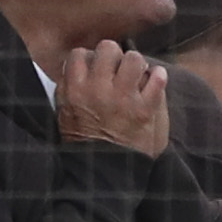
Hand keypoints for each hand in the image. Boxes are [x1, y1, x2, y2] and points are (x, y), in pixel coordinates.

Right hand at [50, 38, 171, 154]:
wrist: (102, 172)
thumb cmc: (82, 143)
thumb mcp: (63, 114)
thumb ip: (67, 87)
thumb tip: (76, 65)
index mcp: (74, 90)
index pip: (79, 54)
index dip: (89, 57)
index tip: (94, 66)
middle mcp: (98, 89)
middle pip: (108, 49)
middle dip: (114, 55)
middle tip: (117, 68)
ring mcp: (123, 98)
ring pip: (134, 59)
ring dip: (137, 64)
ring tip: (137, 74)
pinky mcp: (144, 109)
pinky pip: (157, 79)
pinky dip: (159, 77)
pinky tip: (156, 80)